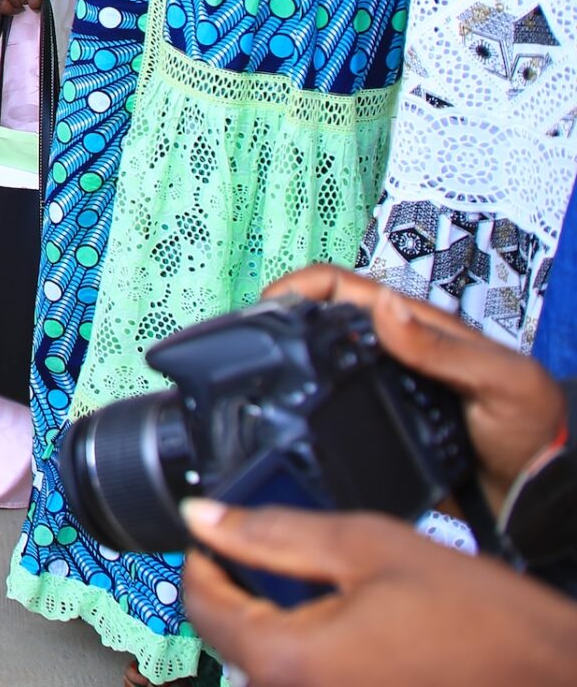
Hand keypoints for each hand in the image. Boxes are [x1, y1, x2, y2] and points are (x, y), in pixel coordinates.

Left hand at [181, 500, 576, 686]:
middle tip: (284, 553)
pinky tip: (356, 628)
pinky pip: (308, 681)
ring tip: (336, 591)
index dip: (205, 556)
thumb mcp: (371, 546)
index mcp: (290, 661)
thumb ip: (274, 531)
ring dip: (282, 622)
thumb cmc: (485, 623)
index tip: (219, 533)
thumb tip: (203, 515)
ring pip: (268, 662)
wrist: (556, 676)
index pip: (200, 603)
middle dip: (245, 589)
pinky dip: (316, 652)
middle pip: (230, 636)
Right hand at [264, 266, 567, 513]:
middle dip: (279, 317)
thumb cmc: (533, 432)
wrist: (536, 496)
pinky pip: (328, 402)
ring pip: (319, 358)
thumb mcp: (501, 381)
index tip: (265, 305)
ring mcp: (382, 385)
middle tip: (245, 337)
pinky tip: (283, 414)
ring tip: (252, 370)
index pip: (345, 287)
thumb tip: (384, 306)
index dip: (299, 286)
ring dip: (285, 355)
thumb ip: (446, 348)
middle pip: (321, 318)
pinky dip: (301, 397)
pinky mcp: (376, 422)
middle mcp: (394, 350)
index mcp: (419, 327)